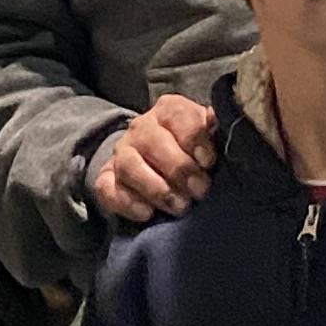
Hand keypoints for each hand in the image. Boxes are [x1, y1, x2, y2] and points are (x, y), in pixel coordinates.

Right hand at [89, 93, 217, 225]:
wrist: (159, 166)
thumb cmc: (194, 152)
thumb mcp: (210, 138)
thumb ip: (215, 131)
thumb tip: (217, 121)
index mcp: (169, 111)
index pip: (178, 116)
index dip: (195, 140)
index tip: (209, 163)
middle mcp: (141, 128)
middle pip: (153, 142)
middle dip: (179, 169)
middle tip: (200, 191)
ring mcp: (121, 153)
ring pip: (129, 166)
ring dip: (156, 189)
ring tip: (180, 207)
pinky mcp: (107, 178)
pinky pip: (107, 189)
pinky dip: (127, 203)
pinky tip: (148, 214)